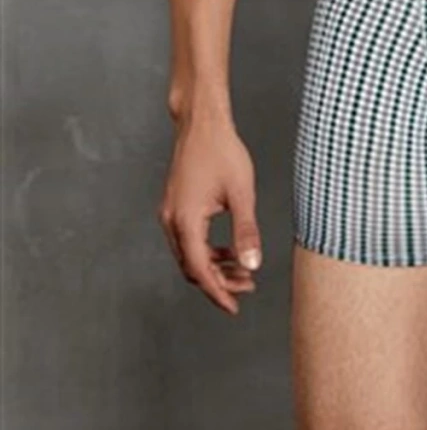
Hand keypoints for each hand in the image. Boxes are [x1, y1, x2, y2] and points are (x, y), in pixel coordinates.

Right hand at [157, 112, 262, 314]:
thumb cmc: (222, 151)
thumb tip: (252, 265)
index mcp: (185, 221)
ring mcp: (170, 213)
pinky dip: (207, 250)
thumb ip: (246, 231)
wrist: (202, 123)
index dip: (218, 292)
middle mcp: (171, 221)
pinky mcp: (174, 206)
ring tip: (243, 270)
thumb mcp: (241, 193)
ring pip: (189, 255)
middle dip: (219, 281)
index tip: (234, 306)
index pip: (199, 271)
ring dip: (214, 266)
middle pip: (192, 267)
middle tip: (247, 287)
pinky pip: (188, 240)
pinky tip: (228, 250)